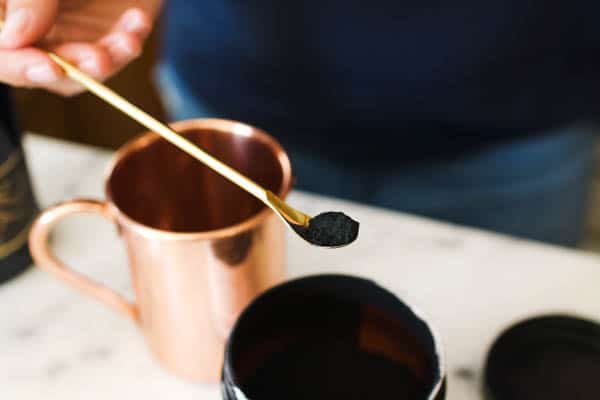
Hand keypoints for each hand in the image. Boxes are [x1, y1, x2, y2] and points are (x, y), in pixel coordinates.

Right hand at [0, 0, 161, 95]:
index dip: (19, 65)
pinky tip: (138, 20)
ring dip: (108, 59)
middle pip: (45, 67)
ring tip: (127, 42)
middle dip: (74, 65)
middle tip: (98, 59)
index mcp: (3, 14)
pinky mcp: (105, 34)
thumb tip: (13, 41)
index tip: (49, 68)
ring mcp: (69, 33)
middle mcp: (31, 28)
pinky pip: (116, 51)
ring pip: (84, 67)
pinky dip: (129, 42)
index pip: (2, 53)